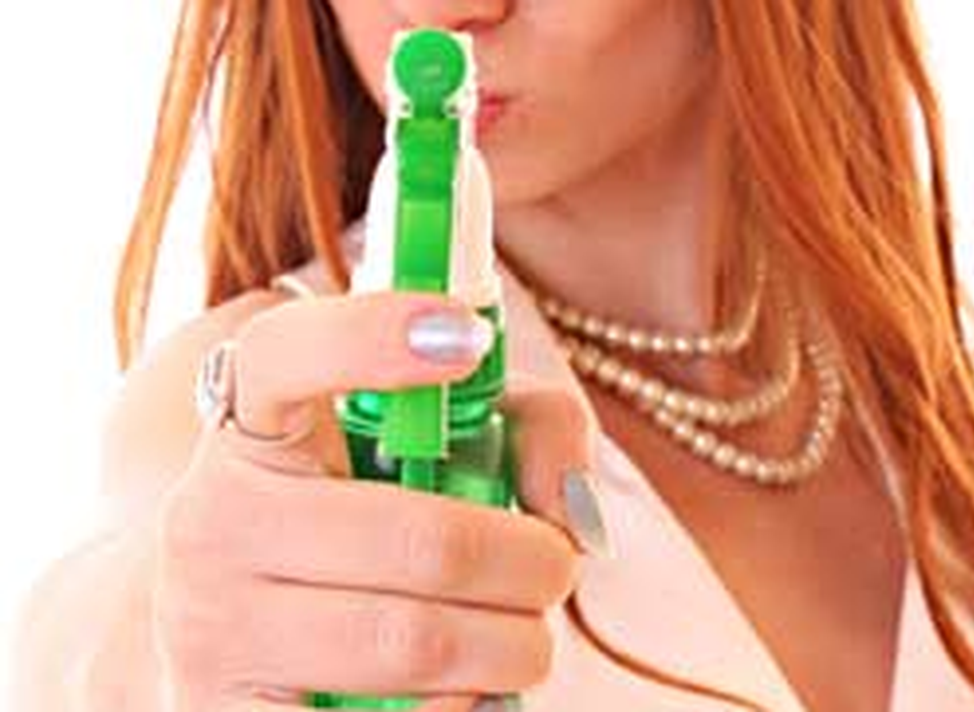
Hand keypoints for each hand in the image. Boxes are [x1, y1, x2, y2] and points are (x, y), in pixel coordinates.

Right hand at [151, 292, 595, 710]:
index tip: (466, 336)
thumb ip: (531, 429)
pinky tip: (465, 688)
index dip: (372, 336)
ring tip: (522, 633)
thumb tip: (572, 508)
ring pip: (416, 644)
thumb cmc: (366, 519)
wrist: (240, 631)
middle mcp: (213, 519)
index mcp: (251, 427)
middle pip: (424, 540)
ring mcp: (210, 627)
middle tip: (554, 565)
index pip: (282, 354)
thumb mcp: (440, 445)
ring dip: (515, 646)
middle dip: (534, 562)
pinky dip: (458, 709)